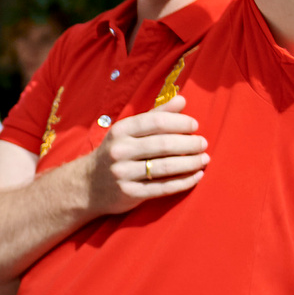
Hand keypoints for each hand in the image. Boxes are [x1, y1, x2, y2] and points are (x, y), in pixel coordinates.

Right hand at [82, 95, 206, 214]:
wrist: (88, 186)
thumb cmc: (117, 153)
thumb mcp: (129, 131)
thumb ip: (156, 115)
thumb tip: (182, 100)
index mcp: (121, 131)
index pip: (156, 122)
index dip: (180, 122)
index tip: (195, 125)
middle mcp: (120, 151)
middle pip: (163, 144)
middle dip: (189, 143)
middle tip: (203, 143)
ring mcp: (123, 174)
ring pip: (166, 167)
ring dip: (191, 163)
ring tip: (204, 159)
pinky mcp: (130, 194)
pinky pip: (163, 187)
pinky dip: (184, 182)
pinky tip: (197, 176)